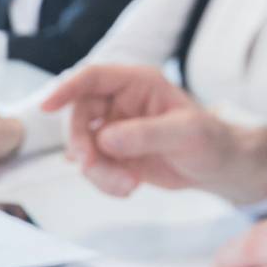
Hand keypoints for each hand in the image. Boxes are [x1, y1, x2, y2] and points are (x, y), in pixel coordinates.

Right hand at [41, 64, 266, 202]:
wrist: (219, 168)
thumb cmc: (212, 140)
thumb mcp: (186, 134)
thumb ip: (146, 134)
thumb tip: (106, 139)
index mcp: (137, 84)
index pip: (93, 78)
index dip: (67, 90)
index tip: (47, 107)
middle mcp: (120, 103)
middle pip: (79, 117)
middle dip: (82, 146)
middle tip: (93, 167)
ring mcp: (115, 129)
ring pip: (84, 147)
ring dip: (97, 171)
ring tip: (127, 186)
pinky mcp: (115, 154)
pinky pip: (94, 167)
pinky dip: (104, 182)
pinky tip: (128, 188)